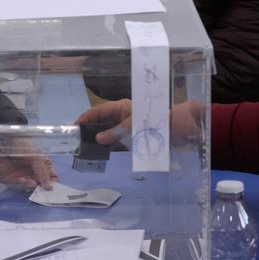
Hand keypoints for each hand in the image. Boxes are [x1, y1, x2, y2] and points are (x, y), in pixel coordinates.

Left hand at [0, 146, 58, 189]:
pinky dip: (22, 183)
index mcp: (41, 164)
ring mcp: (22, 176)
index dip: (53, 181)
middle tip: (45, 190)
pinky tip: (24, 180)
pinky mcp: (10, 179)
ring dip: (32, 185)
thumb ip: (43, 171)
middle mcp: (32, 171)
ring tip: (34, 183)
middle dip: (43, 187)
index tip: (55, 187)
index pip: (51, 175)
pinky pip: (18, 184)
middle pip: (41, 183)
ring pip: (30, 186)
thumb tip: (50, 186)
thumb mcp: (36, 156)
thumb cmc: (22, 145)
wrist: (2, 141)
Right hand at [76, 99, 205, 146]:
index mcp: (123, 107)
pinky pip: (120, 140)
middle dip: (90, 129)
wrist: (184, 128)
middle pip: (102, 121)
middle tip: (77, 141)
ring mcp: (130, 126)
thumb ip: (116, 132)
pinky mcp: (137, 136)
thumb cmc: (160, 121)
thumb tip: (97, 137)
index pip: (98, 111)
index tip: (74, 127)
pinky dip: (111, 145)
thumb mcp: (136, 125)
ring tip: (87, 148)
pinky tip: (105, 152)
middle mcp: (124, 115)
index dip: (85, 117)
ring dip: (100, 138)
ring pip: (110, 131)